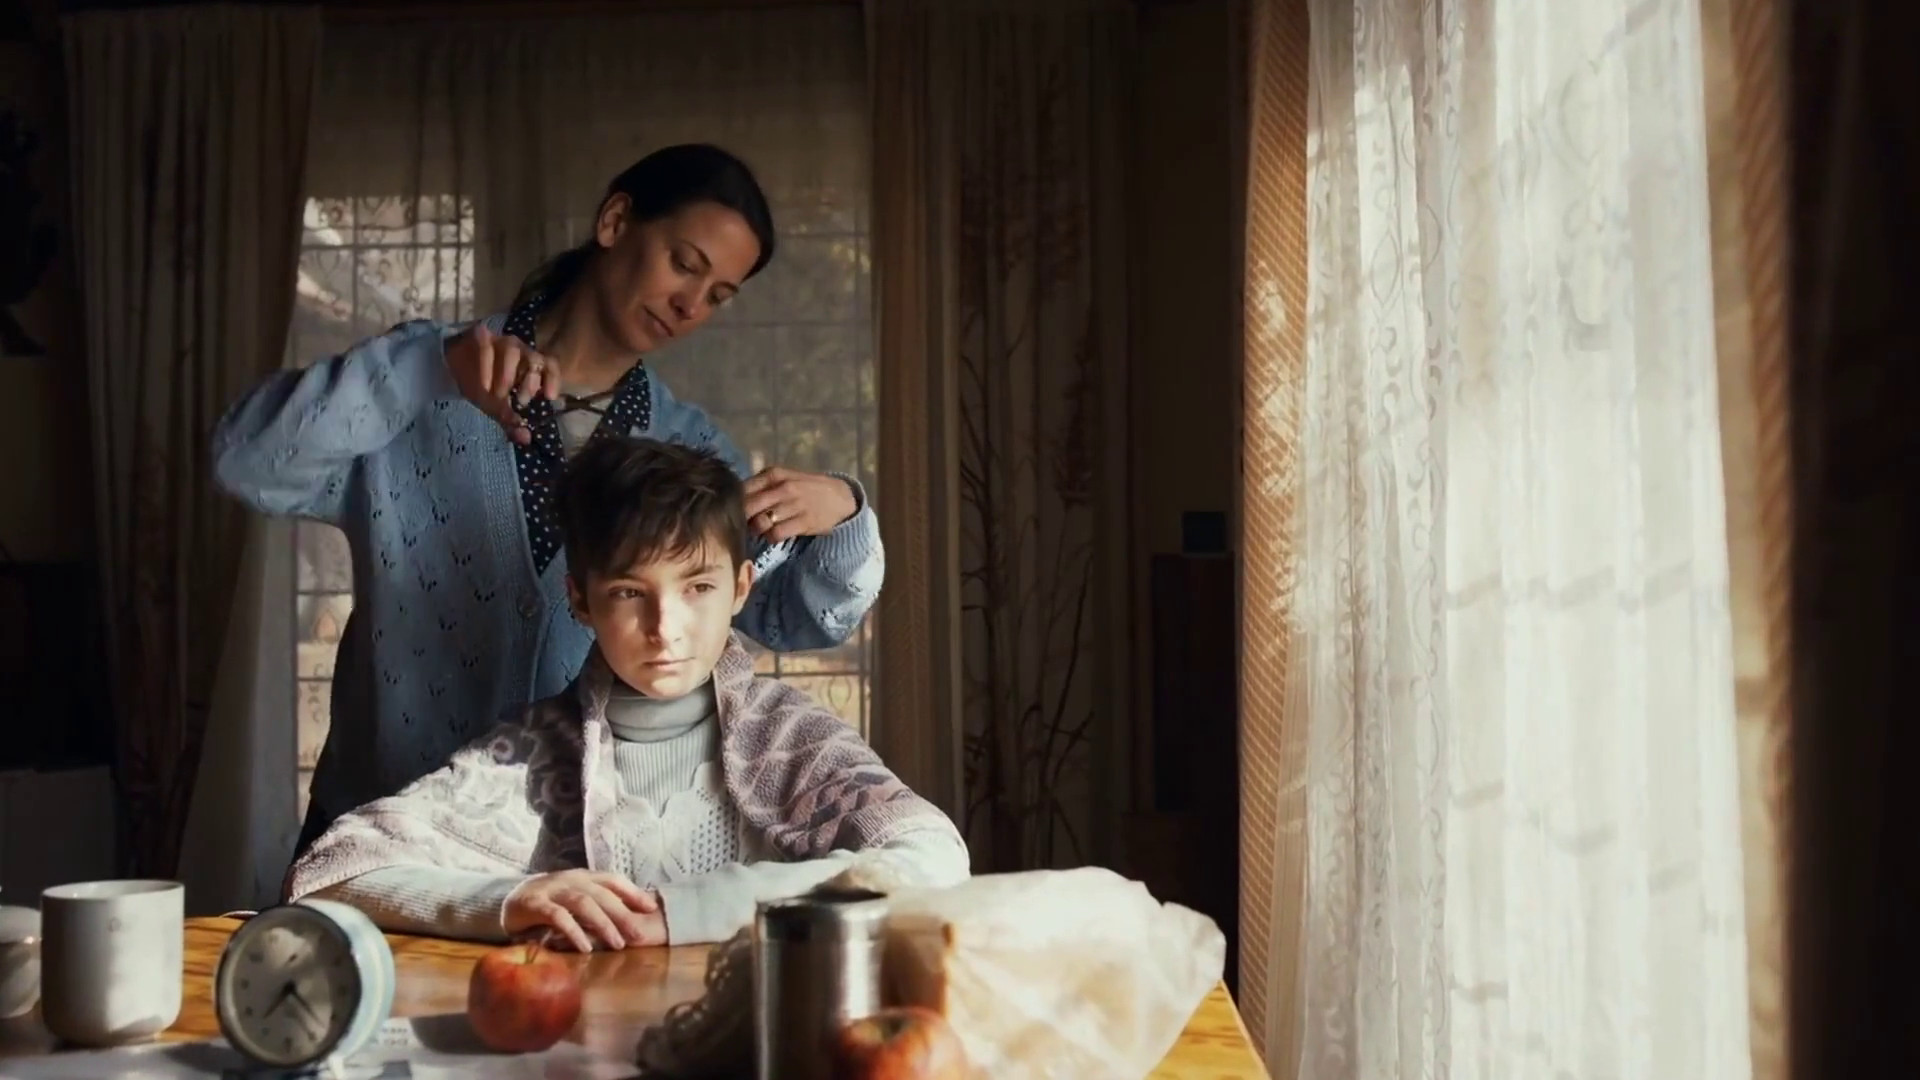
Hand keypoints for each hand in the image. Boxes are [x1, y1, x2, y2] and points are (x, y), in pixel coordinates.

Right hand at [446, 323, 560, 445]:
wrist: (450, 366)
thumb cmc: (481, 384)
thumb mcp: (496, 406)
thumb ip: (510, 420)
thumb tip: (525, 439)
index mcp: (529, 364)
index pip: (550, 365)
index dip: (553, 379)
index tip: (549, 397)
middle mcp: (519, 350)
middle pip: (534, 358)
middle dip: (530, 382)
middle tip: (521, 401)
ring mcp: (499, 340)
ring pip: (512, 350)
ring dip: (508, 375)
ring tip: (500, 395)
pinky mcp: (479, 336)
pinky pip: (485, 346)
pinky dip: (486, 367)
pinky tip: (484, 386)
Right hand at [503, 870, 664, 951]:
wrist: (508, 900)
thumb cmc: (550, 902)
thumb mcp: (576, 899)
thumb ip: (598, 905)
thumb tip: (631, 920)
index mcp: (583, 877)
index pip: (612, 880)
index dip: (633, 892)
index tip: (652, 909)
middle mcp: (570, 879)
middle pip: (602, 894)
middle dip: (623, 915)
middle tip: (638, 936)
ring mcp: (551, 890)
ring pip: (583, 903)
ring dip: (603, 924)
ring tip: (618, 944)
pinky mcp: (534, 904)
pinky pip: (557, 916)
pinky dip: (574, 931)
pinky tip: (586, 947)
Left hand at [743, 467, 858, 541]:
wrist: (840, 497)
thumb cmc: (805, 488)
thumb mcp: (784, 478)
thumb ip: (760, 485)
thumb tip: (733, 500)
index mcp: (774, 474)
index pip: (741, 490)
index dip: (734, 504)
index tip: (733, 512)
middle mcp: (782, 487)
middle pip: (748, 507)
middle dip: (742, 519)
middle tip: (744, 525)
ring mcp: (794, 504)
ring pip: (760, 522)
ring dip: (756, 530)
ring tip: (760, 530)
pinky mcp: (804, 521)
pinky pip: (776, 533)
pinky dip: (771, 537)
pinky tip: (774, 535)